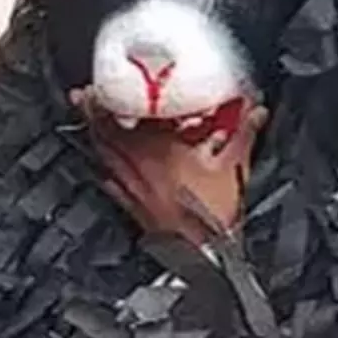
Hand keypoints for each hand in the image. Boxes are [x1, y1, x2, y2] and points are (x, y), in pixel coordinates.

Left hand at [75, 93, 267, 246]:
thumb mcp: (233, 165)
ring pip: (104, 155)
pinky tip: (101, 167)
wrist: (203, 250)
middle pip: (106, 134)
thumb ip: (243, 133)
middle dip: (92, 114)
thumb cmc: (213, 211)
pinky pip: (109, 182)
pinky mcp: (131, 205)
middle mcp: (139, 165)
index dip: (109, 101)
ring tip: (86, 123)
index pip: (127, 117)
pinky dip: (103, 169)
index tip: (98, 86)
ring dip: (93, 137)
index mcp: (161, 150)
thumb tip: (254, 111)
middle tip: (82, 98)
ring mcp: (132, 186)